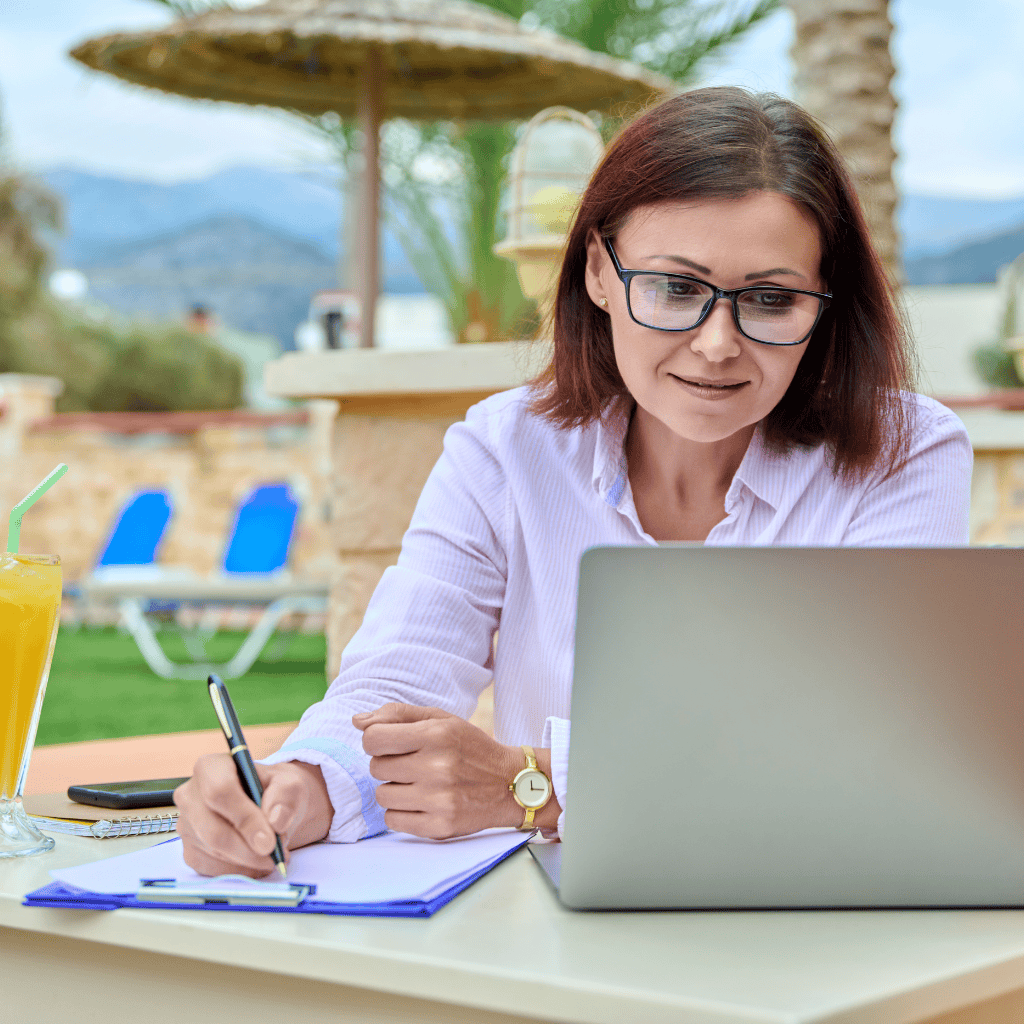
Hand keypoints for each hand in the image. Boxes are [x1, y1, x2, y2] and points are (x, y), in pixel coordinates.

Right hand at [174, 756, 332, 877]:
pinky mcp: (190, 850)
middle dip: (247, 849)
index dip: (245, 819)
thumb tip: (275, 821)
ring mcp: (187, 824)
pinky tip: (258, 863)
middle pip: (212, 829)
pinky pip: (211, 869)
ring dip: (247, 861)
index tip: (269, 840)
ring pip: (213, 852)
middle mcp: (190, 795)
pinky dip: (239, 871)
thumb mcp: (290, 783)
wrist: (270, 806)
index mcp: (211, 767)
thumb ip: (286, 796)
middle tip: (275, 855)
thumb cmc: (275, 790)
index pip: (219, 791)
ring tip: (274, 856)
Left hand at [354, 703, 558, 837]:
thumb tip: (357, 722)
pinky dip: (402, 812)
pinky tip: (423, 802)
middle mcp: (437, 767)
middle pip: (376, 767)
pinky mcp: (440, 826)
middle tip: (415, 763)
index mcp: (436, 735)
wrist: (510, 784)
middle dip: (390, 764)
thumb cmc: (469, 747)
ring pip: (382, 795)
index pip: (373, 739)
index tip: (391, 743)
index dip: (376, 740)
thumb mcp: (441, 720)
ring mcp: (439, 800)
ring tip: (420, 783)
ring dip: (395, 789)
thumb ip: (397, 715)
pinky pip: (393, 820)